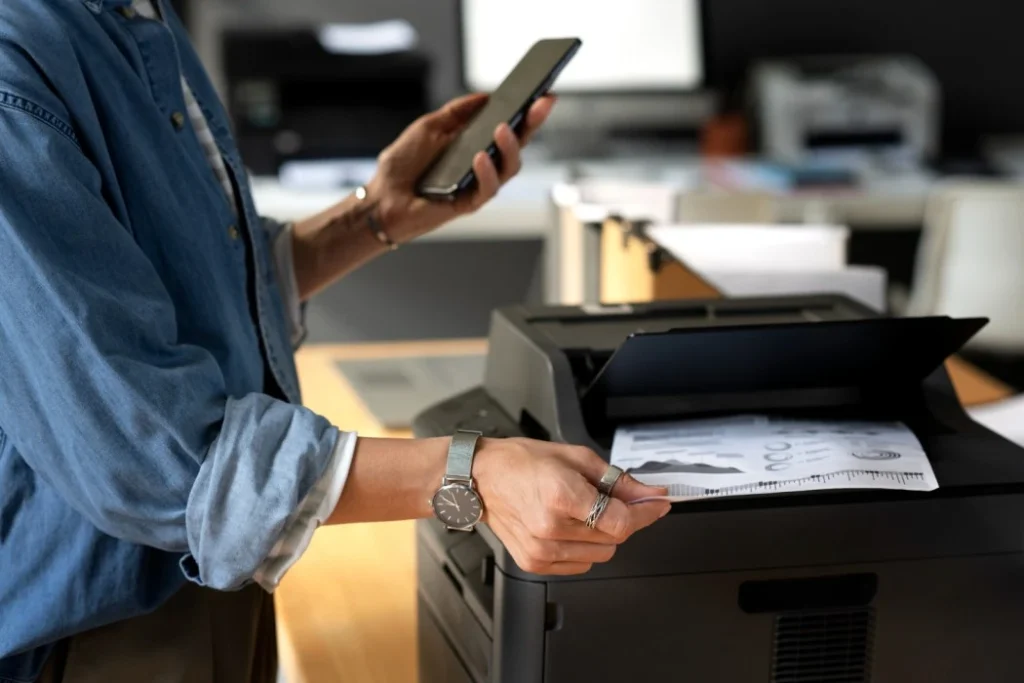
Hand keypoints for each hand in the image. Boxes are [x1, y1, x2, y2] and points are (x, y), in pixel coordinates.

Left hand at [365, 93, 555, 242]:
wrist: (382, 196)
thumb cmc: (402, 164)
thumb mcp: (429, 126)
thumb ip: (457, 111)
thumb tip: (486, 96)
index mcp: (475, 143)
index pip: (508, 126)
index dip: (528, 111)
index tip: (543, 93)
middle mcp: (482, 164)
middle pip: (517, 145)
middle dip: (532, 123)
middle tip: (541, 104)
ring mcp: (478, 184)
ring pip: (509, 167)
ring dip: (510, 146)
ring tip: (502, 128)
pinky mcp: (469, 203)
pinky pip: (487, 189)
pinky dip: (486, 172)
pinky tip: (480, 157)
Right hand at [472, 438, 671, 575]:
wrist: (481, 478)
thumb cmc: (522, 463)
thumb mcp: (576, 458)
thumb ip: (617, 480)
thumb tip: (648, 494)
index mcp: (562, 496)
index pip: (621, 520)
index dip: (645, 513)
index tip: (657, 504)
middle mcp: (551, 528)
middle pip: (615, 538)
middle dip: (621, 518)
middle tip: (611, 499)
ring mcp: (542, 550)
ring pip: (601, 555)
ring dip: (602, 535)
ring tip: (581, 511)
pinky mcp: (535, 563)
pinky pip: (580, 565)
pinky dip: (583, 548)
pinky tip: (568, 526)